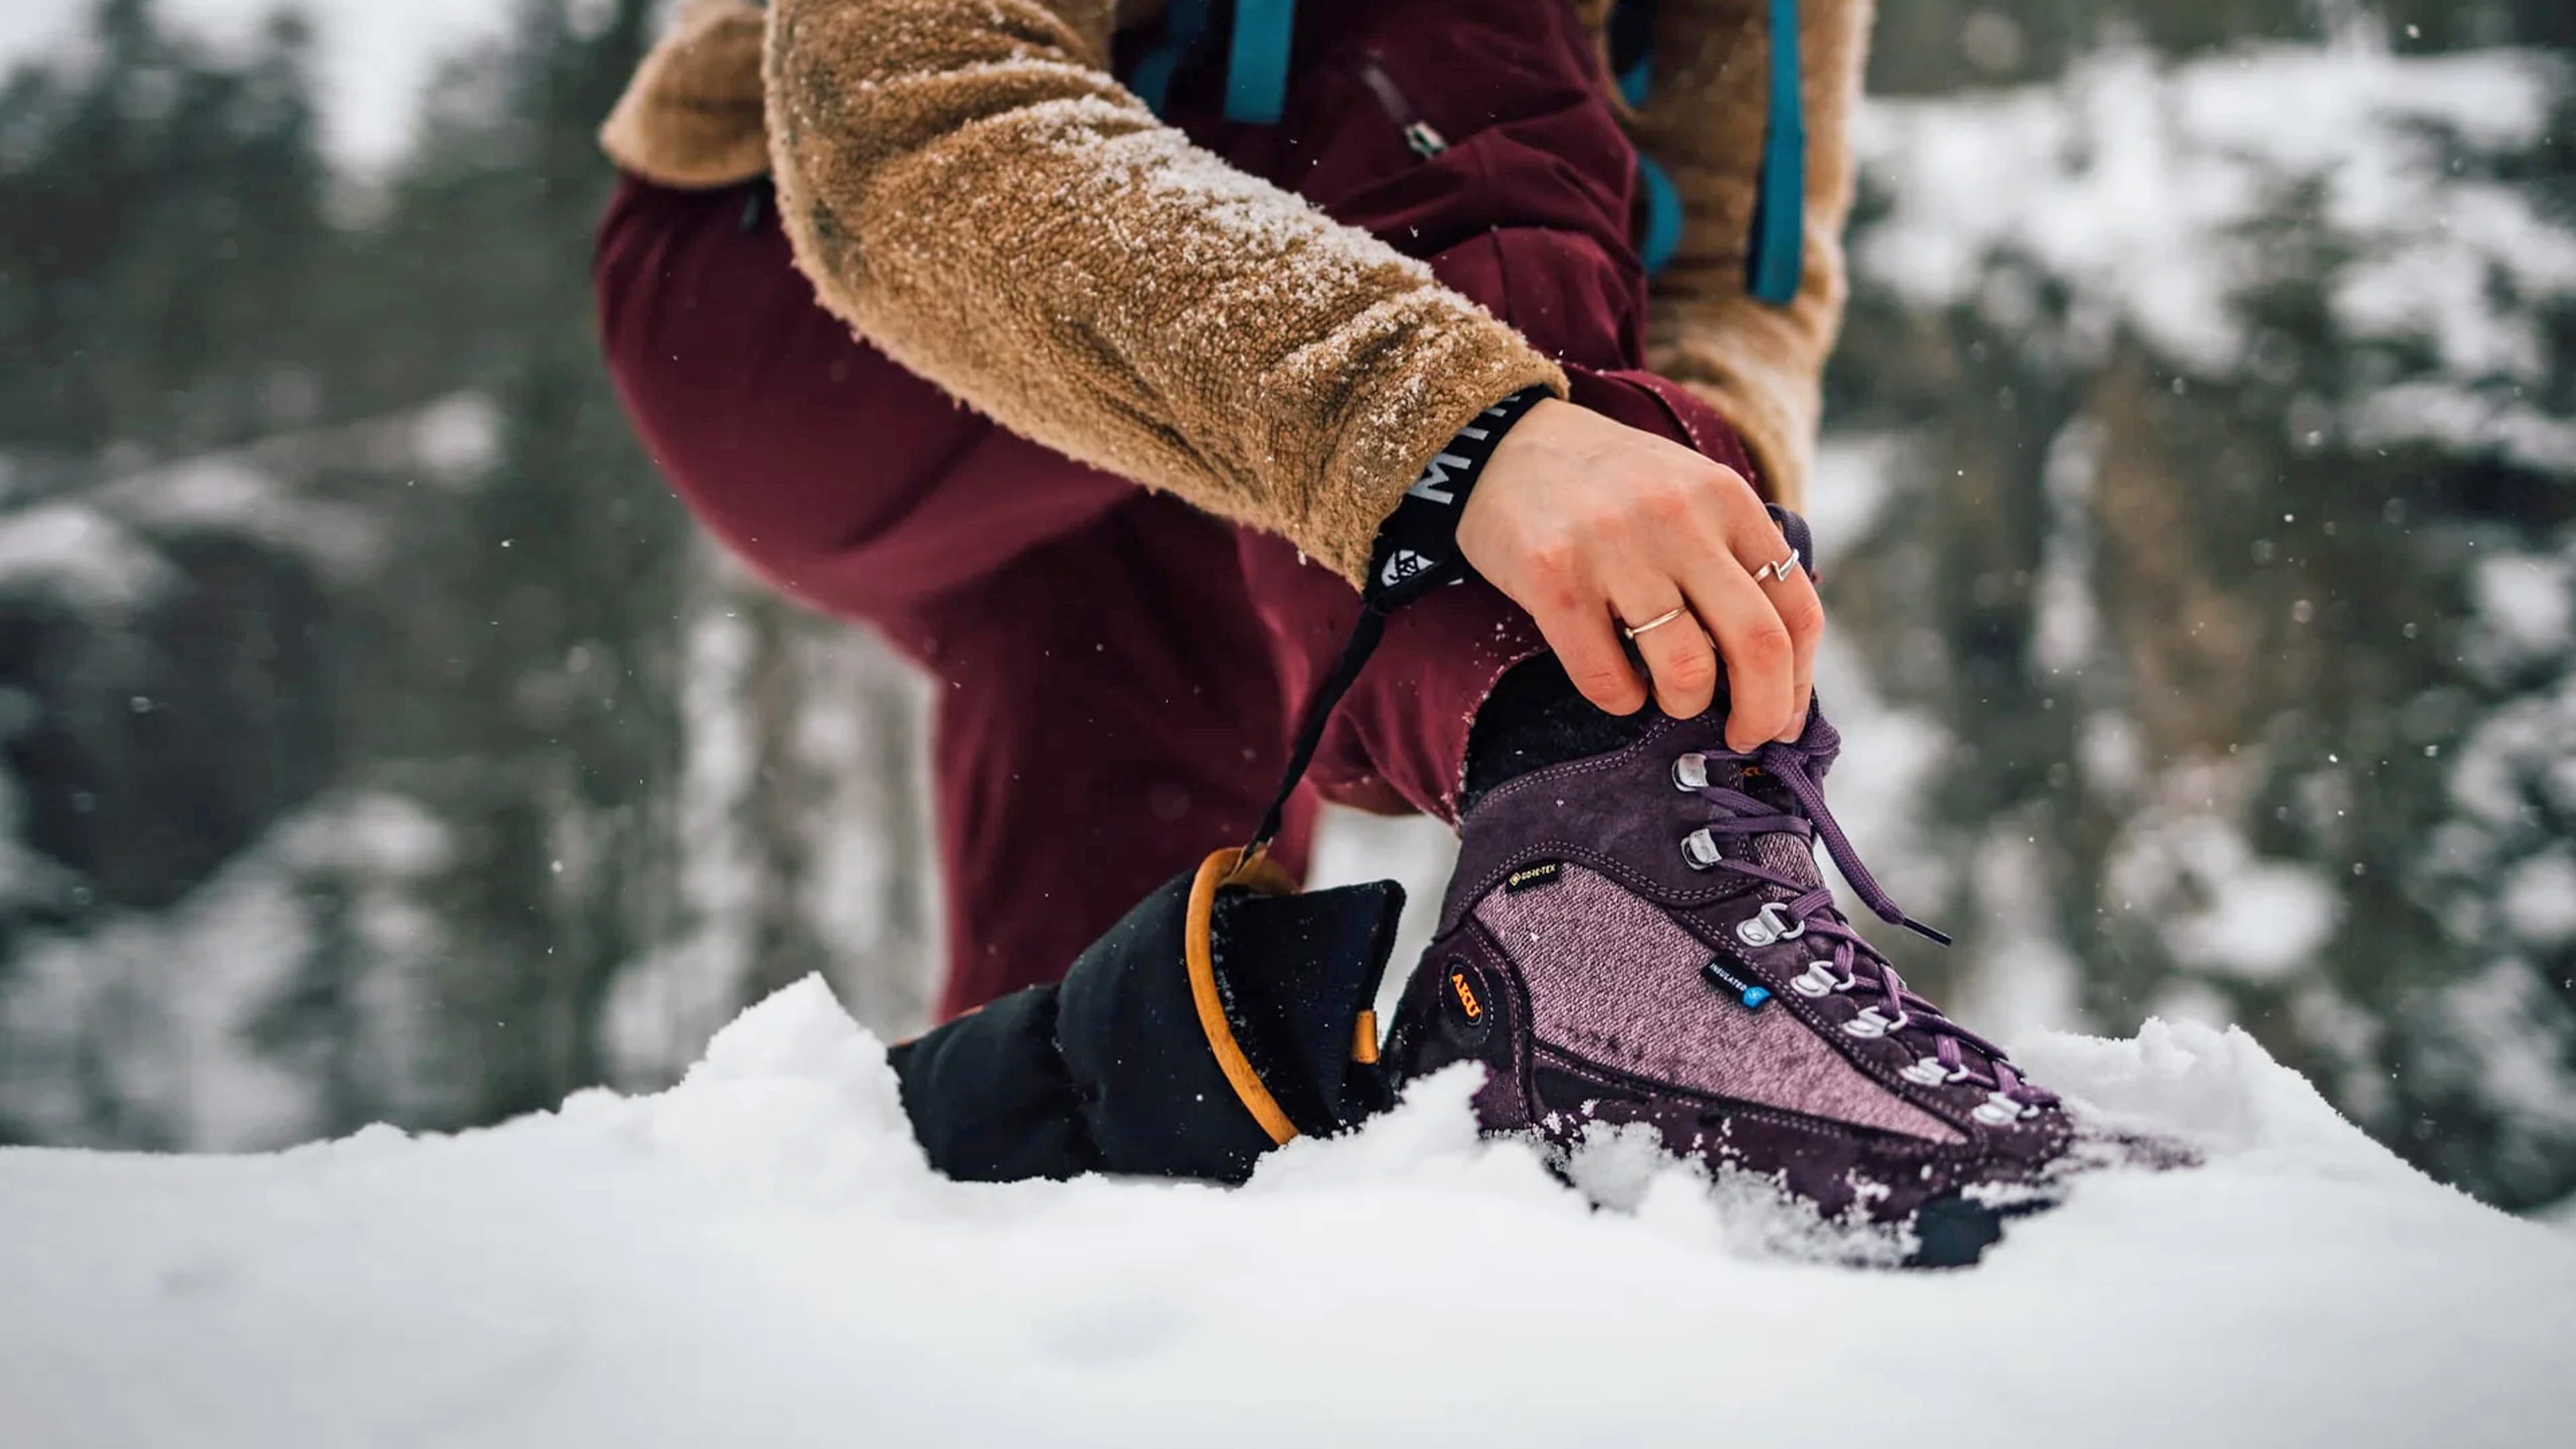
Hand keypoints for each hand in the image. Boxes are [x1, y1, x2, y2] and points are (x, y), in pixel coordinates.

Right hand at [1455, 398, 1821, 749]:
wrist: (1504, 445)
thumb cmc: (1608, 488)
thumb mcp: (1687, 494)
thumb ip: (1732, 559)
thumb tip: (1774, 670)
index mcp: (1726, 498)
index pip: (1796, 608)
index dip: (1799, 681)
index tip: (1783, 719)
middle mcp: (1679, 517)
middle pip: (1757, 645)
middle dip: (1761, 713)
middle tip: (1743, 738)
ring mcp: (1615, 547)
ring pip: (1686, 669)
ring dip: (1683, 702)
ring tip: (1666, 694)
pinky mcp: (1554, 579)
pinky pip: (1608, 678)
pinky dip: (1623, 700)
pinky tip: (1618, 684)